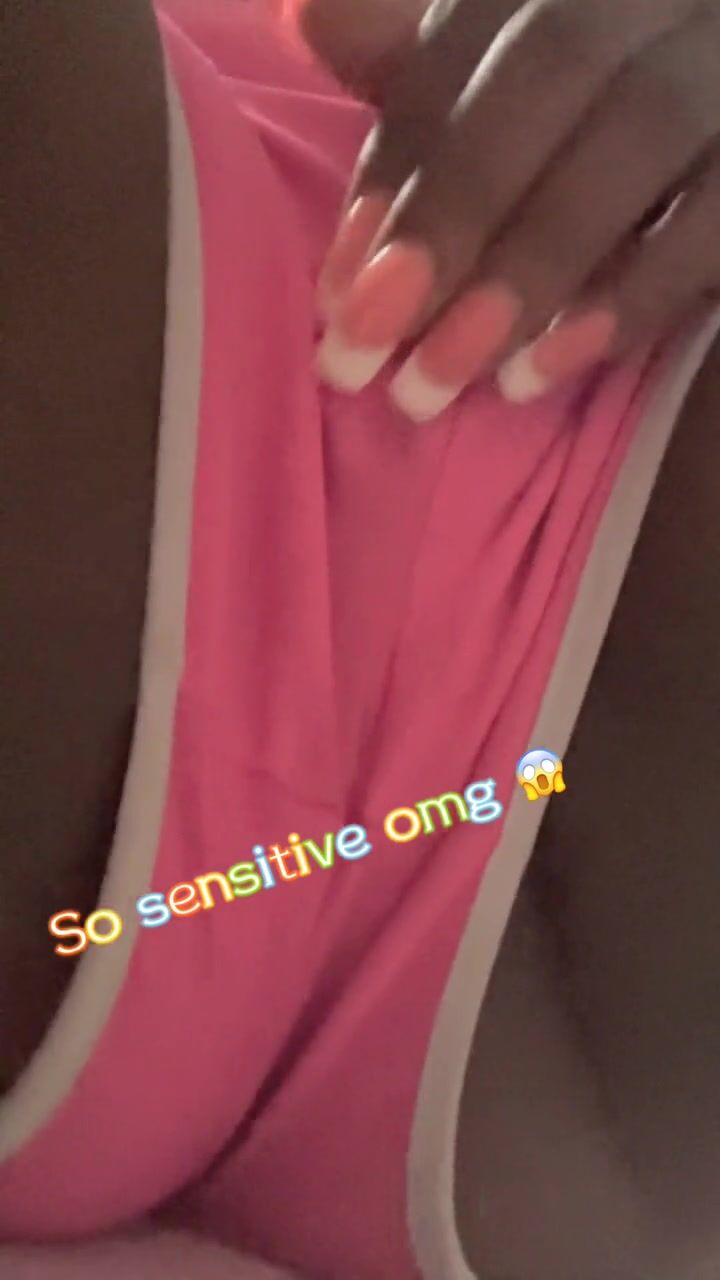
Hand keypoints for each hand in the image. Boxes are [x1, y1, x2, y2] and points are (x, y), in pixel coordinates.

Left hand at [303, 0, 719, 419]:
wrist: (700, 168)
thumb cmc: (588, 148)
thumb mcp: (503, 98)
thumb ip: (430, 71)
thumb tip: (311, 14)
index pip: (472, 28)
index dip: (399, 158)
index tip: (339, 288)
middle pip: (553, 59)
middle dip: (450, 209)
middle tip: (367, 347)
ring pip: (641, 128)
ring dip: (529, 264)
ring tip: (443, 378)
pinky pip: (719, 216)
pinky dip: (633, 294)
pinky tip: (548, 369)